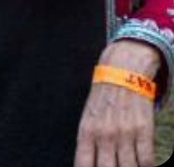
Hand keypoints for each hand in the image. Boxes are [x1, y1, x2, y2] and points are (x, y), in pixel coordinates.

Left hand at [74, 40, 160, 166]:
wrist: (123, 73)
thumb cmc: (103, 100)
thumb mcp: (88, 118)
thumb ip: (89, 142)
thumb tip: (88, 164)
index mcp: (87, 131)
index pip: (83, 164)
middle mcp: (104, 134)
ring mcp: (125, 132)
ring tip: (128, 165)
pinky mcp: (144, 129)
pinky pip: (146, 159)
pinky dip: (145, 165)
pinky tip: (142, 164)